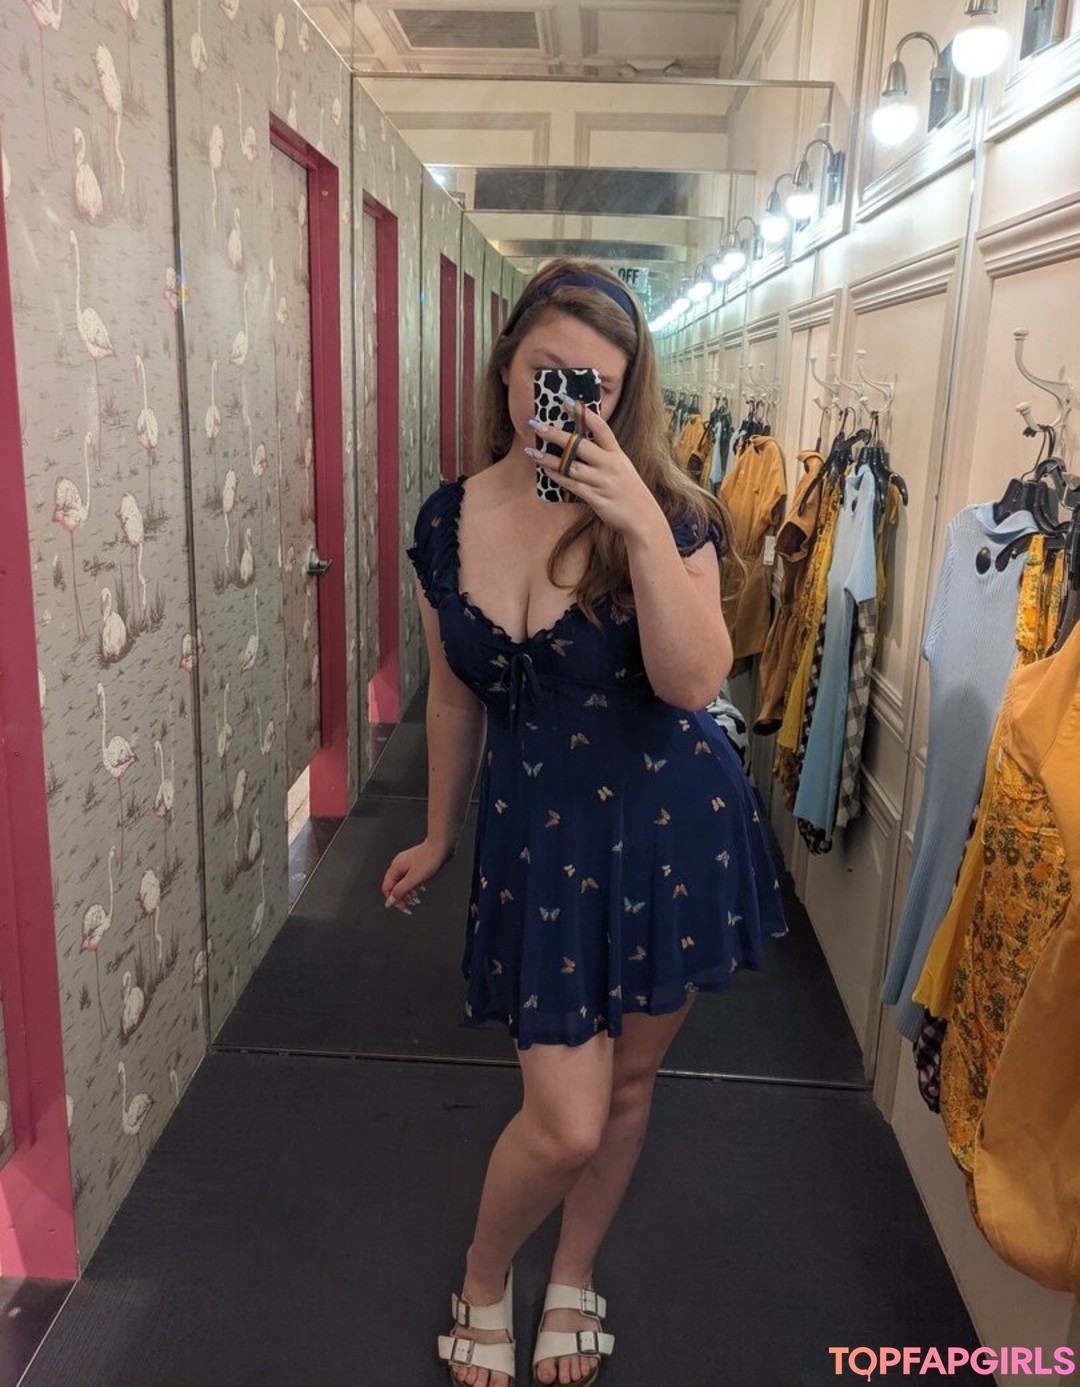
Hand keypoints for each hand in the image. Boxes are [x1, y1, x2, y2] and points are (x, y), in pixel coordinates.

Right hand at [381, 838, 451, 913]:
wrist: (441, 845)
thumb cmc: (429, 860)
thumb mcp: (413, 879)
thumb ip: (400, 891)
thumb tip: (389, 901)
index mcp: (395, 868)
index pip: (387, 888)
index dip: (394, 900)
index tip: (403, 907)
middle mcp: (398, 865)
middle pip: (394, 886)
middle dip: (402, 897)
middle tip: (411, 905)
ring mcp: (407, 864)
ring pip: (403, 882)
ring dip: (409, 892)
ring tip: (417, 899)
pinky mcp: (415, 863)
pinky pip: (411, 877)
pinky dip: (414, 885)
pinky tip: (421, 889)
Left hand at [526, 394, 664, 539]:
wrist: (643, 517)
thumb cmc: (629, 490)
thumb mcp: (622, 466)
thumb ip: (604, 454)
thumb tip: (579, 442)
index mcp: (617, 454)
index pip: (600, 427)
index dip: (583, 413)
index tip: (565, 400)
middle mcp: (610, 465)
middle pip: (579, 445)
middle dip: (555, 435)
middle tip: (536, 425)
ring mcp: (603, 482)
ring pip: (571, 467)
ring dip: (549, 459)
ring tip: (531, 451)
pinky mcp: (596, 499)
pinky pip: (573, 485)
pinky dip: (557, 477)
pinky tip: (545, 471)